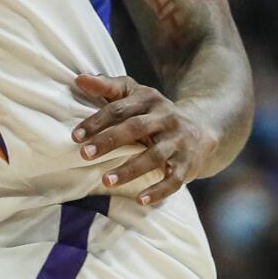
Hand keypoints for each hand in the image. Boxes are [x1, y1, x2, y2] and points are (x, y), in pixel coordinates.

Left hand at [72, 74, 216, 205]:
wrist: (202, 127)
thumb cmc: (154, 111)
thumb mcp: (134, 93)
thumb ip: (107, 86)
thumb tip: (79, 79)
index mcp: (149, 99)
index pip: (119, 108)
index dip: (96, 121)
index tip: (75, 136)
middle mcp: (166, 119)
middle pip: (135, 128)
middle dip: (109, 141)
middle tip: (84, 154)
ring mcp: (178, 142)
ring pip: (154, 156)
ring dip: (130, 170)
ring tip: (106, 181)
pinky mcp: (189, 165)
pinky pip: (175, 180)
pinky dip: (159, 191)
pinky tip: (141, 200)